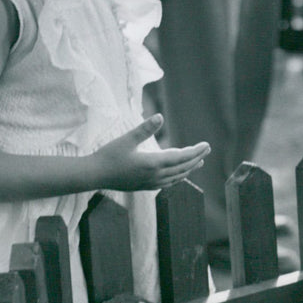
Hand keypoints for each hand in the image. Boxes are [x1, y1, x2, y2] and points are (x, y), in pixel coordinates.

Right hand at [92, 115, 210, 191]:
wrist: (94, 176)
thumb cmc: (109, 155)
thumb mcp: (126, 139)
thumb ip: (144, 129)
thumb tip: (160, 116)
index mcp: (153, 163)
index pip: (181, 157)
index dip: (195, 151)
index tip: (206, 145)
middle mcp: (155, 176)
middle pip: (183, 167)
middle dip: (196, 158)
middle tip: (207, 149)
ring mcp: (151, 183)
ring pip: (177, 177)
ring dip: (189, 168)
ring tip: (199, 162)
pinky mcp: (145, 186)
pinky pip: (168, 183)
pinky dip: (178, 177)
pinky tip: (179, 175)